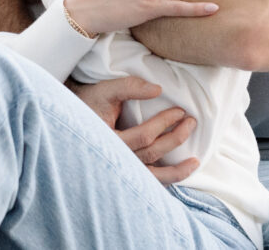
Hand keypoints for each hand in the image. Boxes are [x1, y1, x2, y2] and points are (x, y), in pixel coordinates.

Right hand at [68, 77, 198, 184]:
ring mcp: (120, 170)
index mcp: (108, 141)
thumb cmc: (89, 102)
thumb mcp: (106, 90)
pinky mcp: (124, 173)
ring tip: (196, 162)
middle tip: (191, 122)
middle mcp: (114, 160)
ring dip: (176, 171)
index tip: (180, 111)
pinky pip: (147, 181)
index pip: (144, 136)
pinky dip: (165, 180)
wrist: (72, 118)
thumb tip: (158, 90)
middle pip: (151, 153)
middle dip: (175, 138)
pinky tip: (180, 174)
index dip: (164, 123)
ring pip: (151, 177)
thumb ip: (130, 87)